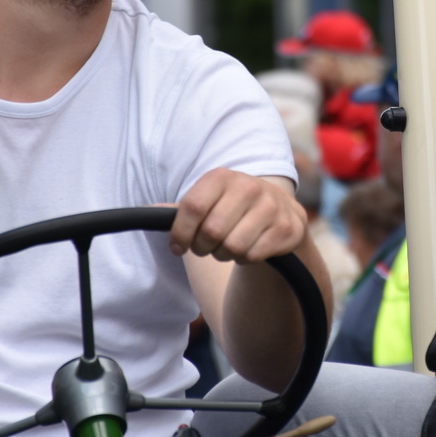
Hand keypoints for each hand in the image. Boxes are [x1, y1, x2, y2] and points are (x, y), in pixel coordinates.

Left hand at [170, 169, 306, 263]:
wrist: (280, 211)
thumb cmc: (233, 209)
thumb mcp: (209, 201)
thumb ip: (181, 209)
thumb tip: (147, 211)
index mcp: (222, 177)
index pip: (192, 207)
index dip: (180, 233)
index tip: (178, 246)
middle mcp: (249, 186)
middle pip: (211, 232)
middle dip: (203, 248)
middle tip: (206, 248)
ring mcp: (271, 206)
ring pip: (233, 247)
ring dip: (224, 255)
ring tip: (228, 246)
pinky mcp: (287, 228)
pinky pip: (253, 255)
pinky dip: (245, 259)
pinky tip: (249, 248)